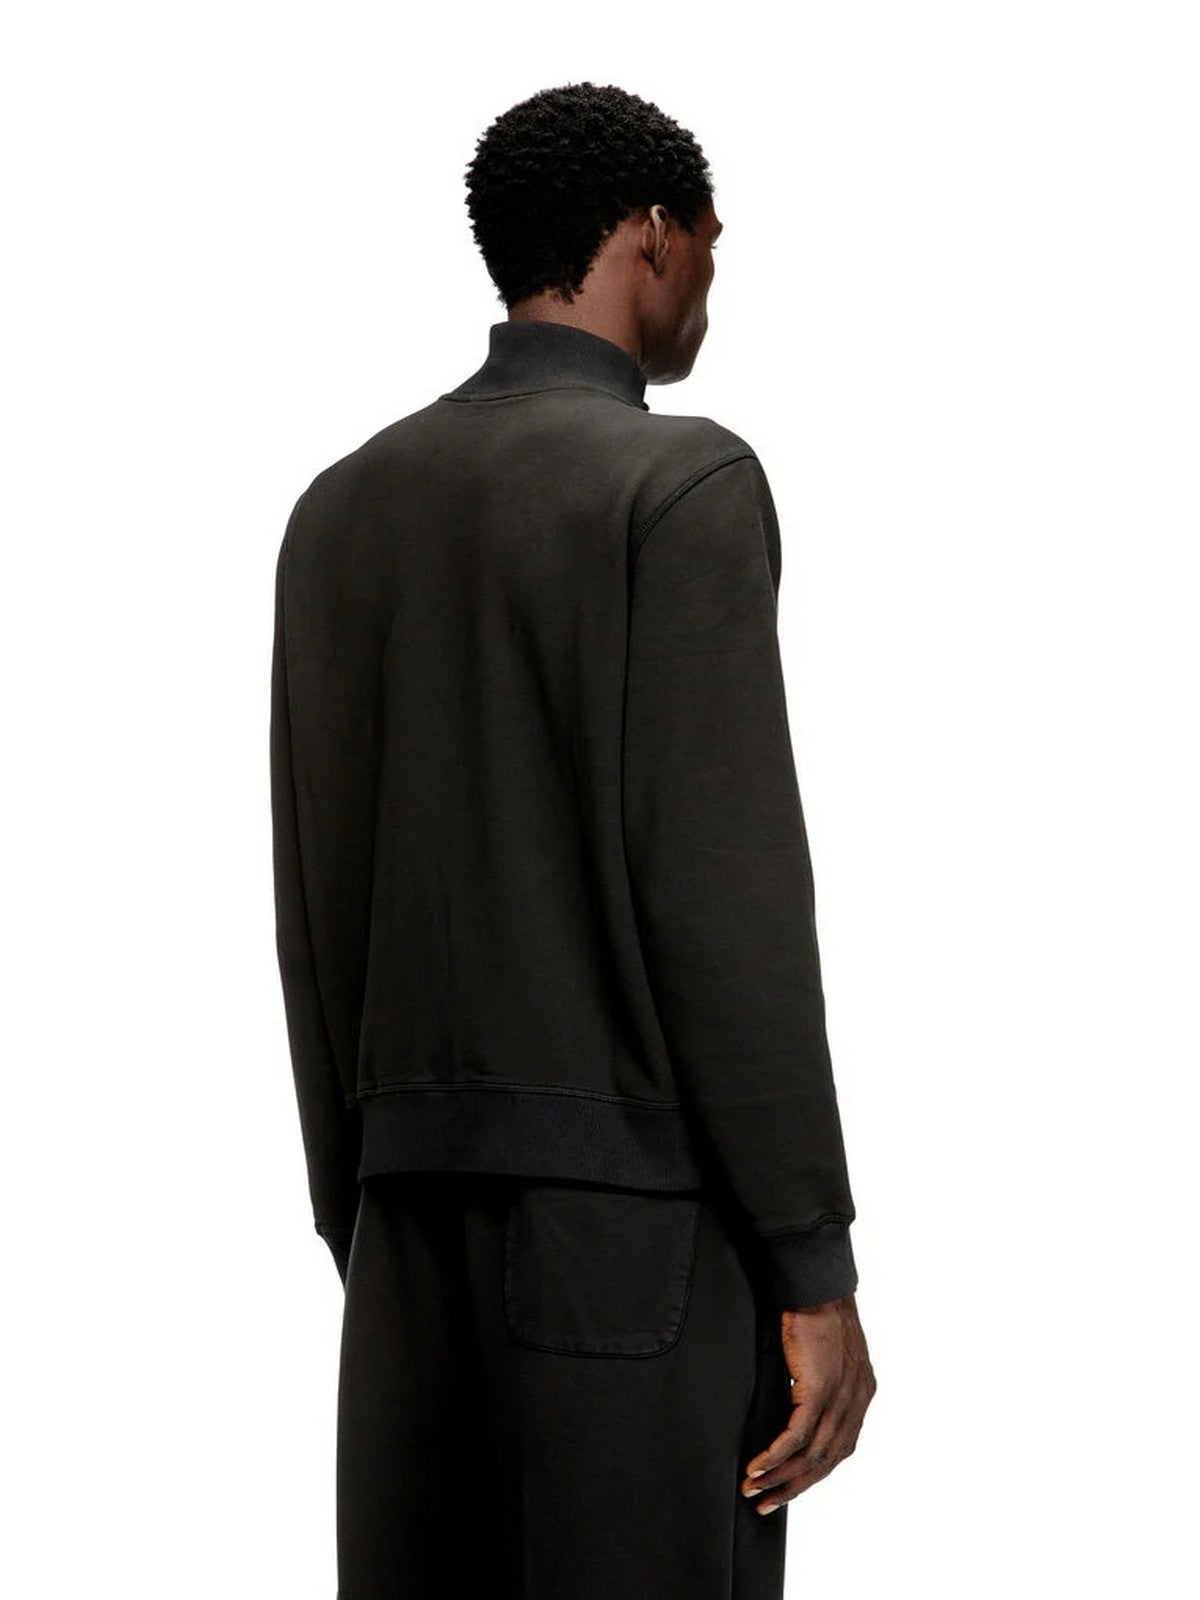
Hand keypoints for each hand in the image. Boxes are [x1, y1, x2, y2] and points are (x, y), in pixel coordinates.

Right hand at [742, 1293, 875, 1512]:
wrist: (814, 1280)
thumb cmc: (814, 1306)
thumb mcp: (824, 1351)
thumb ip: (819, 1379)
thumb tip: (794, 1401)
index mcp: (862, 1390)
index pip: (841, 1447)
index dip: (814, 1472)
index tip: (788, 1487)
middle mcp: (857, 1397)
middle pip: (828, 1460)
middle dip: (795, 1486)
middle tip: (766, 1503)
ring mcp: (841, 1395)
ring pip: (812, 1455)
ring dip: (780, 1477)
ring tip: (753, 1489)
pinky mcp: (819, 1388)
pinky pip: (797, 1436)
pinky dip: (775, 1456)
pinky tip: (758, 1468)